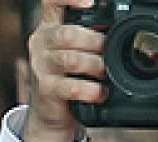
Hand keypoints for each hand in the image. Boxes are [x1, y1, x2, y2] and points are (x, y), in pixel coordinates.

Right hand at [20, 0, 105, 141]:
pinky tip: (99, 93)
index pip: (53, 2)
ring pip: (71, 60)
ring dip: (95, 66)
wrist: (51, 114)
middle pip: (67, 34)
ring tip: (104, 73)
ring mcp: (40, 67)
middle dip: (94, 43)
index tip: (90, 3)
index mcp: (49, 28)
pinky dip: (92, 90)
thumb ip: (89, 34)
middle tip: (106, 52)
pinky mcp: (45, 89)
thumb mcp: (76, 50)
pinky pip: (73, 87)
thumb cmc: (68, 77)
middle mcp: (41, 44)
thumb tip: (117, 26)